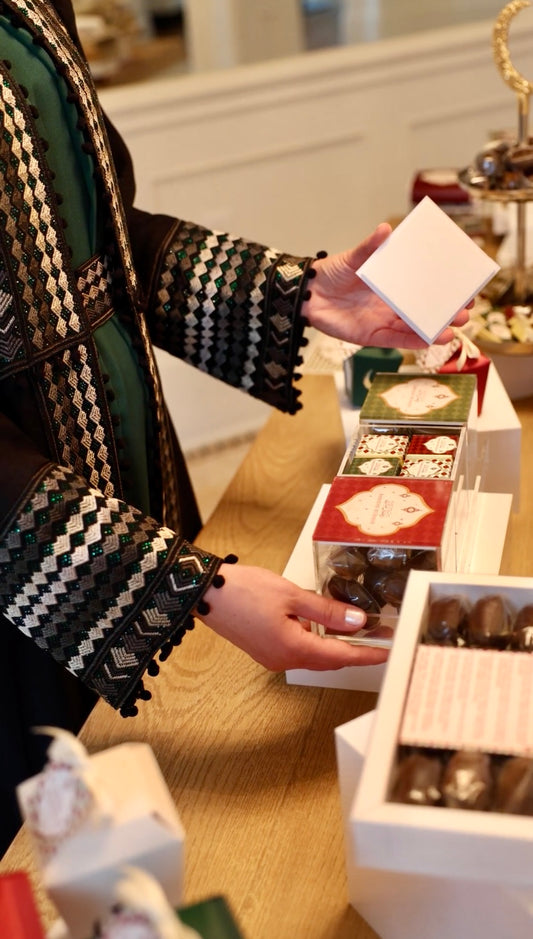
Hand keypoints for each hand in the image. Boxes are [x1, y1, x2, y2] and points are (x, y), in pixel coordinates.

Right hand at [198, 563, 388, 669]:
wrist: (204, 592)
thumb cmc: (242, 590)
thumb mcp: (292, 595)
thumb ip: (327, 611)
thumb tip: (357, 622)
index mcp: (293, 649)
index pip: (341, 656)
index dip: (368, 653)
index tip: (389, 650)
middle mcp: (283, 660)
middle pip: (329, 660)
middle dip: (356, 650)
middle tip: (381, 636)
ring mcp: (273, 657)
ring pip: (315, 656)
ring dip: (337, 645)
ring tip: (359, 629)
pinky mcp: (265, 649)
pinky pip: (300, 650)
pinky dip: (318, 641)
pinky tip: (326, 627)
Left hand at [303, 223, 470, 349]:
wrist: (307, 293)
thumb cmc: (331, 274)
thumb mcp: (354, 258)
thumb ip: (370, 247)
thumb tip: (386, 229)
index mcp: (392, 285)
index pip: (424, 289)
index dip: (444, 291)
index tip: (465, 289)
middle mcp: (391, 305)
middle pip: (425, 311)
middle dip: (447, 313)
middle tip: (466, 311)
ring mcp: (383, 322)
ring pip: (415, 328)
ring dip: (435, 329)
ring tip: (454, 328)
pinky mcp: (371, 337)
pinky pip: (396, 341)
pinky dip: (414, 341)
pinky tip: (432, 339)